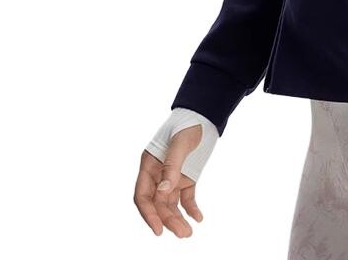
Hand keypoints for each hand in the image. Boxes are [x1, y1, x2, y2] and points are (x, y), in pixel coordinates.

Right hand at [135, 116, 208, 236]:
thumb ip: (171, 166)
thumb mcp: (180, 143)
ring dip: (178, 219)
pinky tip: (198, 218)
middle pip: (158, 204)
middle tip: (182, 233)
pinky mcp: (186, 178)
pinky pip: (186, 198)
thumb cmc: (187, 123)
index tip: (158, 229)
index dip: (148, 214)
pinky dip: (191, 209)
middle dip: (167, 220)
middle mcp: (158, 174)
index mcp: (149, 165)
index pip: (143, 195)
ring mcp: (172, 177)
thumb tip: (162, 192)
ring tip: (188, 233)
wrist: (204, 114)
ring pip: (171, 204)